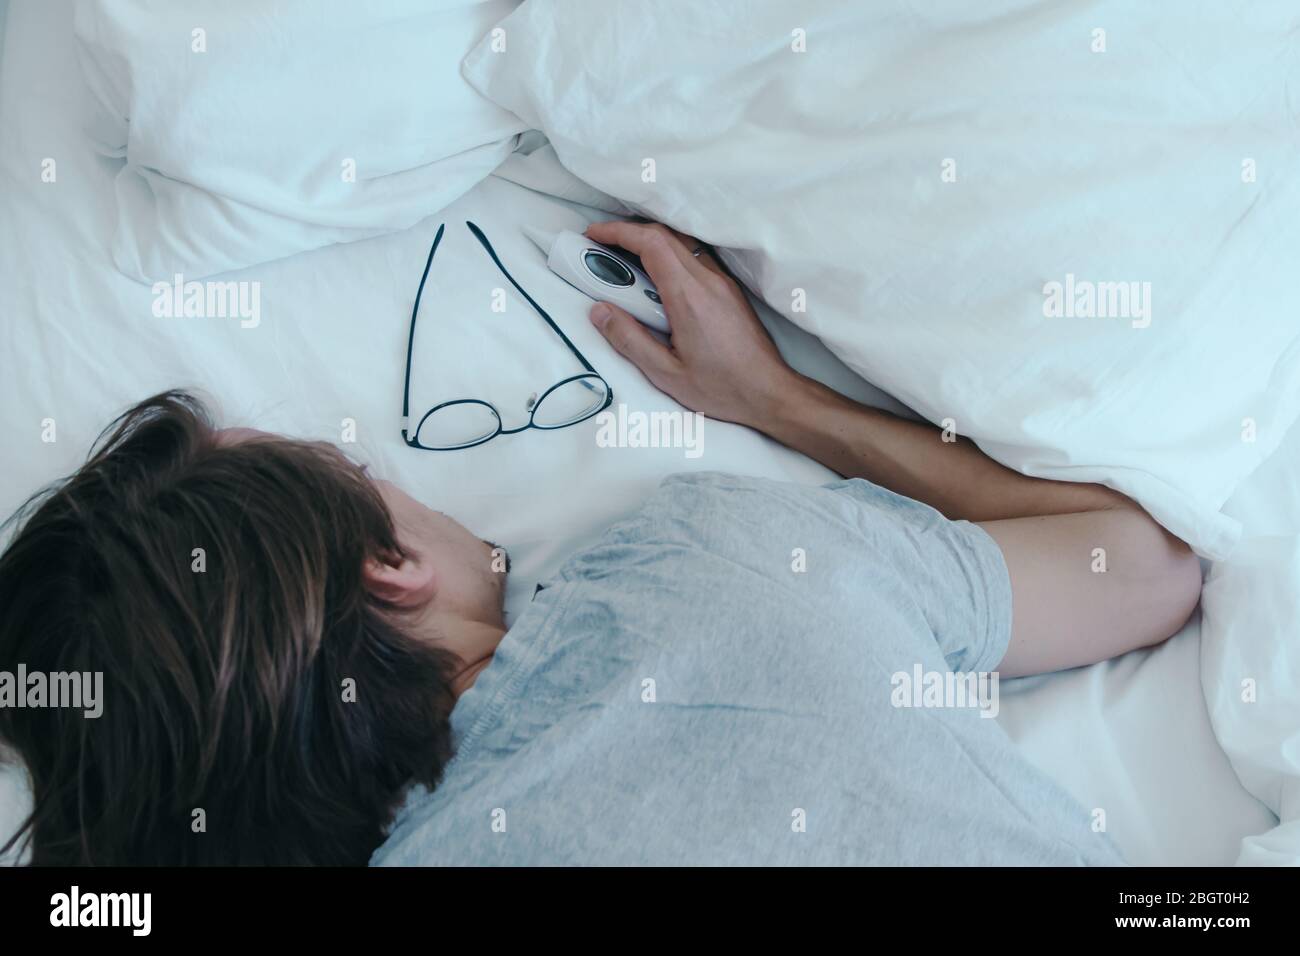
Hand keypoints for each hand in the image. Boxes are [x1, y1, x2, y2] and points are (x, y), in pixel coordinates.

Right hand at [584, 220, 793, 427]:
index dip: (618, 232)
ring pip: (682, 244)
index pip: (651, 244)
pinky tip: (658, 276)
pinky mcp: (730, 291)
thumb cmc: (723, 388)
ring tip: (625, 259)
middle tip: (601, 246)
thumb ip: (629, 340)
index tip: (594, 235)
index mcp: (688, 297)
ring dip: (651, 241)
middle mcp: (708, 281)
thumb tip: (600, 312)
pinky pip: (696, 257)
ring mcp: (722, 283)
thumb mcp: (666, 373)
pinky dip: (671, 254)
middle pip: (665, 236)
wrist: (770, 392)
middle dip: (628, 232)